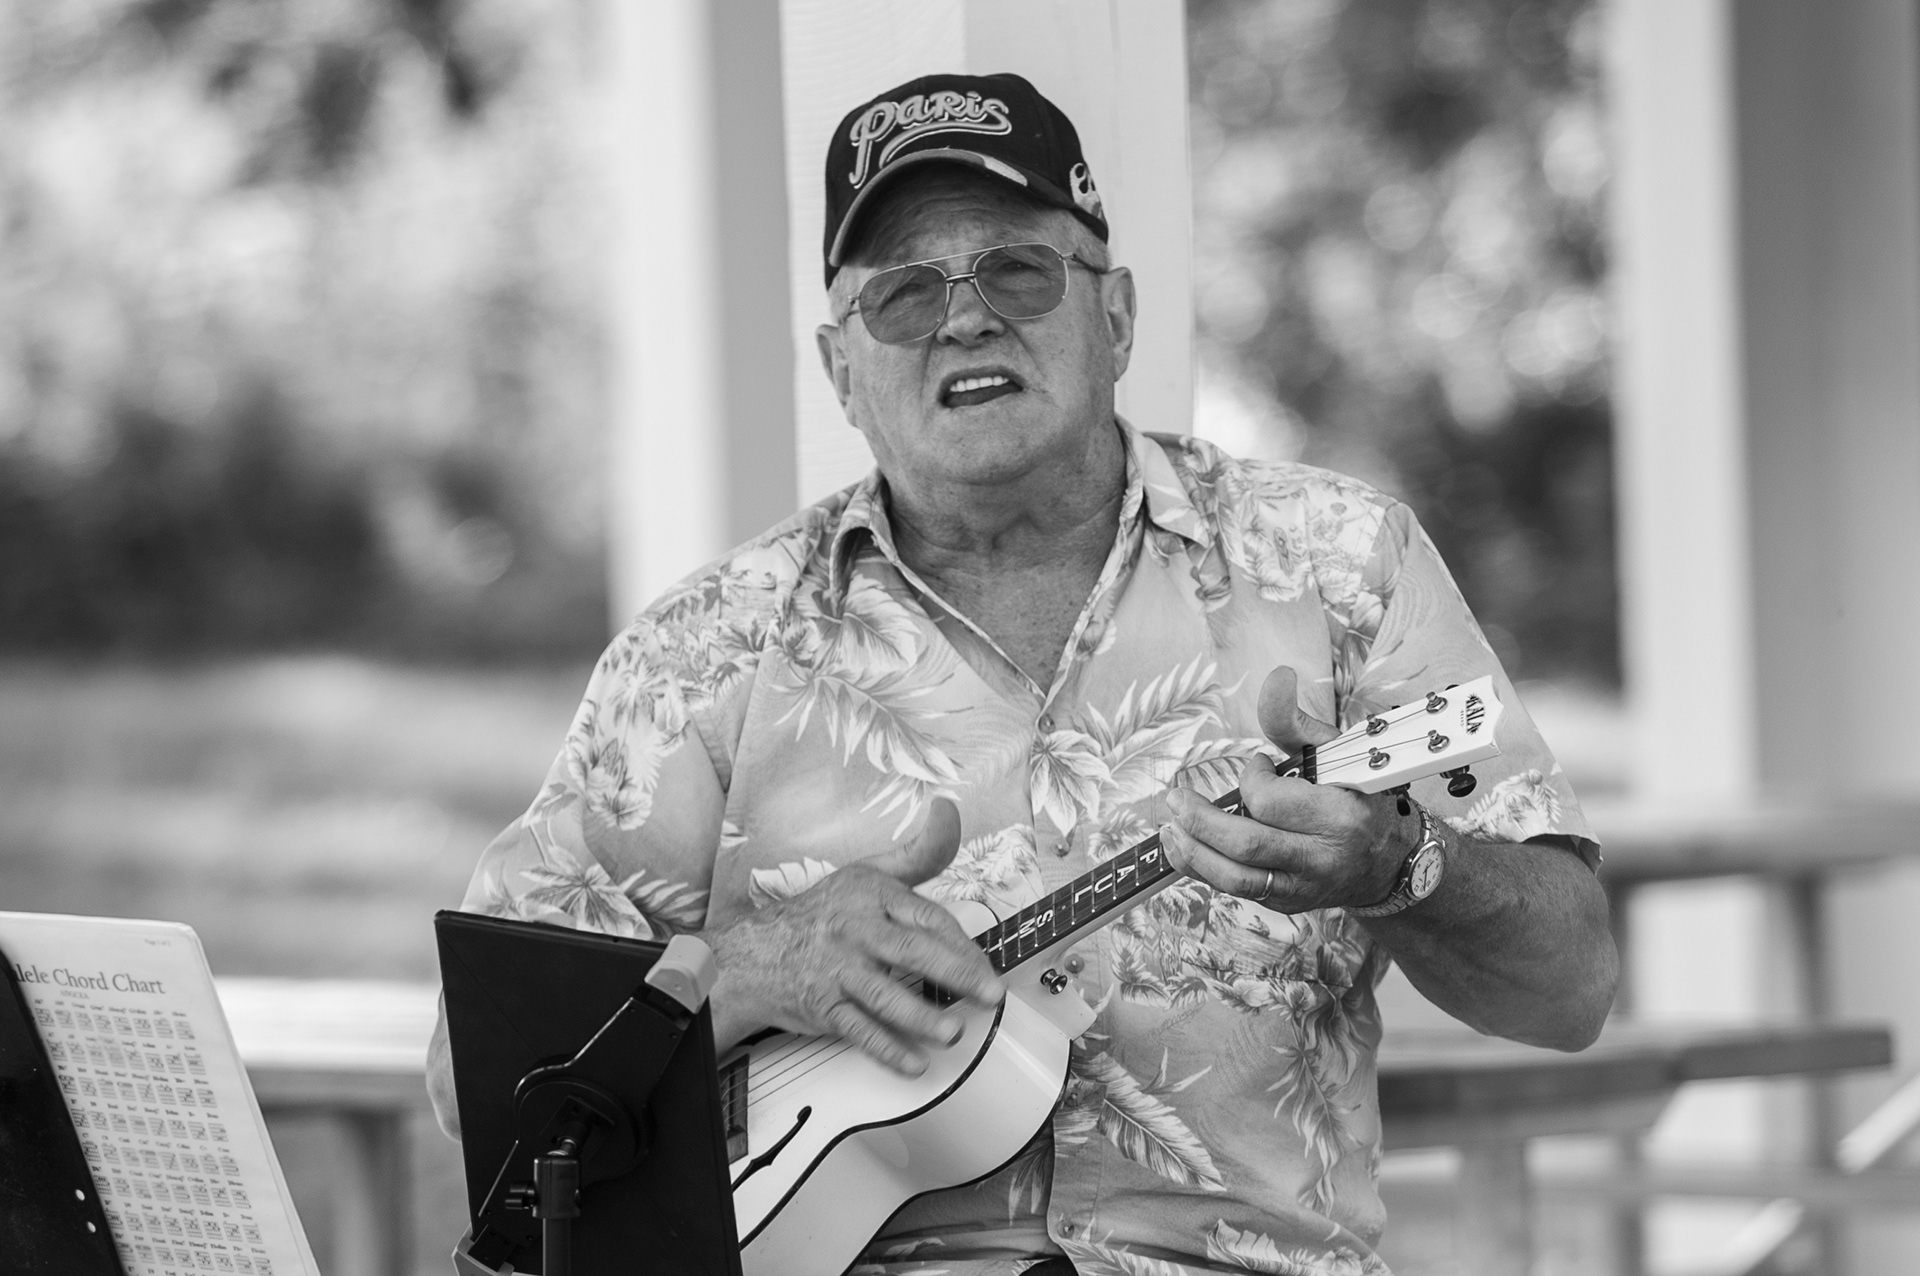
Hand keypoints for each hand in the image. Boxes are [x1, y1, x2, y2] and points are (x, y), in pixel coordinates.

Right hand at [704, 798, 1004, 1074]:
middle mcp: (855, 931)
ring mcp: (837, 971)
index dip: (962, 943)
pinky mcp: (823, 1007)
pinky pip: (859, 1031)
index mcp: (872, 897)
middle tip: (989, 995)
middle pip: (911, 952)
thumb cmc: (822, 913)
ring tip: (954, 1033)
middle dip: (955, 974)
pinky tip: (915, 1064)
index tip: (988, 966)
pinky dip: (888, 1050)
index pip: (926, 917)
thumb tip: (948, 811)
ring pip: (884, 995)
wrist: (754, 954)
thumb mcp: (867, 873)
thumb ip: (916, 853)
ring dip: (921, 1017)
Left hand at [1161, 667, 1410, 912]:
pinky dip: (1202, 869)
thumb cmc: (1359, 797)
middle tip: (1176, 798)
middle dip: (1201, 820)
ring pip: (1236, 878)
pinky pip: (1236, 891)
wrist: (1389, 859)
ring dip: (1194, 852)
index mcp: (1341, 817)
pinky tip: (1183, 846)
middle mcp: (1322, 859)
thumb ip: (1295, 721)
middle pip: (1246, 845)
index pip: (1271, 801)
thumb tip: (1276, 677)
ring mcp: (1303, 887)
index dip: (1252, 778)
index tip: (1258, 763)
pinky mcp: (1286, 903)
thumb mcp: (1336, 753)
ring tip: (1171, 827)